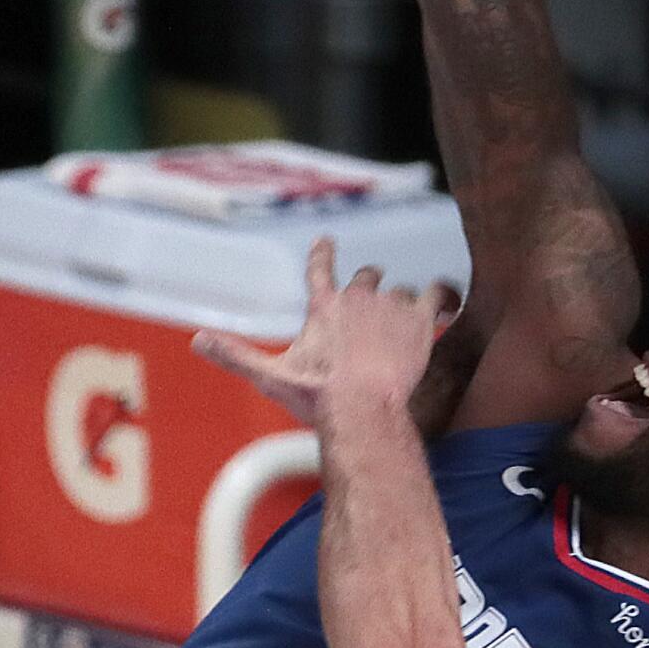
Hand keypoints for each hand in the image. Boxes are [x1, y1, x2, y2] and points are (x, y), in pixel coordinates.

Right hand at [194, 238, 439, 425]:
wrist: (361, 407)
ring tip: (413, 313)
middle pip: (368, 277)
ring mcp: (391, 305)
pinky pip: (440, 295)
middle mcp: (357, 298)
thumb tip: (196, 341)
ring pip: (404, 290)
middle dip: (371, 285)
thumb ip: (234, 355)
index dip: (323, 253)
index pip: (319, 270)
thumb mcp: (269, 377)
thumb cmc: (316, 396)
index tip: (327, 240)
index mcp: (322, 308)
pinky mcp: (421, 320)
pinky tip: (452, 303)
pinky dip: (446, 297)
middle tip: (374, 301)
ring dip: (406, 301)